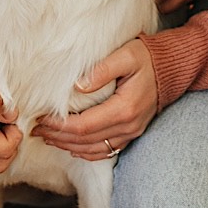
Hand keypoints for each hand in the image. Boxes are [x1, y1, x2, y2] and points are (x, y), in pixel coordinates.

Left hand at [33, 39, 158, 160]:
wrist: (171, 67)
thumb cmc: (146, 57)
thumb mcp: (126, 55)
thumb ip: (102, 70)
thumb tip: (77, 86)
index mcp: (125, 108)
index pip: (84, 125)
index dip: (59, 125)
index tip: (41, 118)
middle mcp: (128, 125)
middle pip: (85, 140)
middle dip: (57, 136)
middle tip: (36, 129)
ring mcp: (131, 132)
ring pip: (93, 149)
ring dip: (67, 145)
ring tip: (47, 137)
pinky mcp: (131, 133)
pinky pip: (106, 151)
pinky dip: (85, 152)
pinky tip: (71, 146)